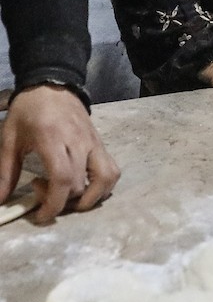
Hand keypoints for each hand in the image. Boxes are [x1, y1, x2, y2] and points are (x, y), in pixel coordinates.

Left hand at [0, 85, 119, 222]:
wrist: (52, 85)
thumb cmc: (28, 112)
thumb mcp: (10, 138)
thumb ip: (5, 171)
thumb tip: (0, 201)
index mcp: (53, 140)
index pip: (63, 179)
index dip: (54, 204)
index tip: (41, 215)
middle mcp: (79, 143)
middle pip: (82, 185)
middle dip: (64, 202)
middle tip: (43, 192)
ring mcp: (94, 143)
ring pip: (107, 179)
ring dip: (92, 197)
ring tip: (72, 198)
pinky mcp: (101, 144)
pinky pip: (111, 170)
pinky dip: (103, 185)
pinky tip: (84, 185)